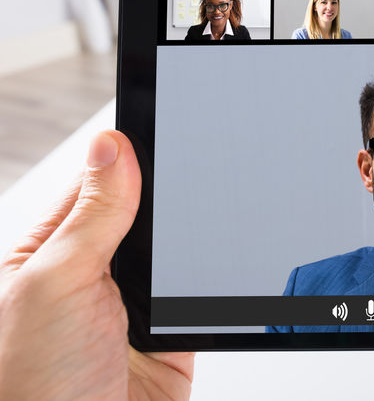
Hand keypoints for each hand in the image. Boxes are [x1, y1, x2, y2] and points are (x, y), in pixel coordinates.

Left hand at [0, 131, 193, 399]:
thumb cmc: (34, 386)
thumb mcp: (56, 281)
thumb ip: (91, 214)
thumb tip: (112, 146)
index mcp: (47, 252)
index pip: (96, 183)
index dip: (130, 155)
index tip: (167, 123)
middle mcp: (90, 274)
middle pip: (143, 212)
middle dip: (168, 201)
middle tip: (197, 179)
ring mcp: (132, 304)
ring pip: (176, 249)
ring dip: (191, 243)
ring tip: (207, 229)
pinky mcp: (170, 331)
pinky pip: (199, 290)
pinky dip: (212, 280)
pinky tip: (215, 270)